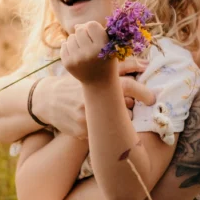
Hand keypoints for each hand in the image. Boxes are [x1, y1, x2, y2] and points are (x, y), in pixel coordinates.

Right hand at [32, 58, 156, 138]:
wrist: (47, 99)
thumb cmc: (75, 83)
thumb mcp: (93, 71)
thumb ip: (120, 67)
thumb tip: (147, 64)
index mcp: (96, 83)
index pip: (126, 86)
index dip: (143, 92)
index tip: (153, 99)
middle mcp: (91, 101)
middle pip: (124, 108)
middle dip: (129, 108)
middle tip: (129, 106)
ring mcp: (85, 119)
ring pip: (115, 124)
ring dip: (118, 119)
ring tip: (109, 113)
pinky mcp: (80, 134)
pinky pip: (101, 134)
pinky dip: (103, 128)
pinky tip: (98, 123)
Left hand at [60, 22, 113, 84]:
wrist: (99, 82)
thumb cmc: (105, 59)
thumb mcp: (107, 44)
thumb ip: (95, 31)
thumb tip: (76, 26)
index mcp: (102, 47)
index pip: (91, 25)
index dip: (91, 28)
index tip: (94, 34)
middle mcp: (89, 53)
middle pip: (79, 30)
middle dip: (82, 34)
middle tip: (88, 44)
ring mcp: (77, 59)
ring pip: (70, 37)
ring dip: (76, 41)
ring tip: (83, 51)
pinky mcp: (68, 63)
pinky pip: (64, 45)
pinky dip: (69, 48)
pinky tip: (77, 55)